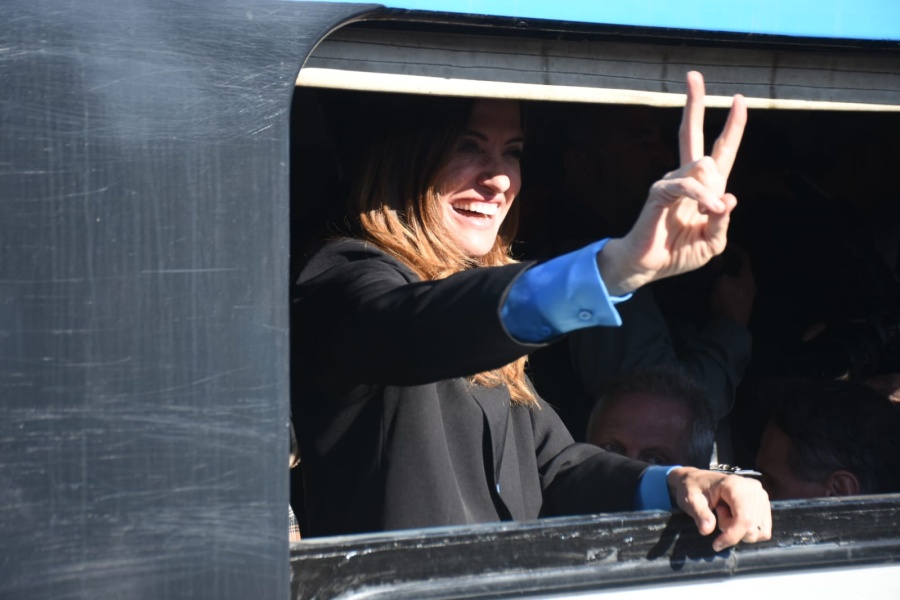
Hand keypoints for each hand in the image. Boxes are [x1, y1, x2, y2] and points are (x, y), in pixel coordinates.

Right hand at [599, 71, 746, 294]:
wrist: (649, 266)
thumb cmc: (679, 253)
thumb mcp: (712, 241)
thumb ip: (723, 221)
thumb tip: (728, 196)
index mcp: (704, 187)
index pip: (720, 151)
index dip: (732, 126)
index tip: (738, 99)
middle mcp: (687, 178)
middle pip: (691, 133)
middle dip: (693, 102)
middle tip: (693, 75)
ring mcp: (671, 182)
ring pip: (704, 165)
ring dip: (714, 193)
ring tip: (709, 216)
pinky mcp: (659, 191)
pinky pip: (688, 185)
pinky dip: (703, 198)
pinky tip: (708, 211)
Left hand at [667, 466, 771, 551]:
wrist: (697, 480)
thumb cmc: (693, 488)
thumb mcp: (691, 500)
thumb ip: (700, 514)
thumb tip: (706, 530)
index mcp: (735, 485)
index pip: (744, 519)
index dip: (732, 536)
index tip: (716, 545)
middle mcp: (753, 489)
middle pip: (752, 528)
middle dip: (732, 530)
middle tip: (718, 514)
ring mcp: (761, 496)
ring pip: (758, 531)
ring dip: (740, 531)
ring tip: (725, 513)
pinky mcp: (764, 504)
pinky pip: (762, 530)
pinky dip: (748, 530)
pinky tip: (734, 516)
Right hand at [709, 245, 755, 325]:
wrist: (729, 328)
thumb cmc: (726, 302)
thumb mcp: (720, 282)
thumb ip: (719, 269)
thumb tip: (717, 259)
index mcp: (748, 276)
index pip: (744, 256)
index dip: (734, 248)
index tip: (723, 244)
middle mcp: (750, 284)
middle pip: (741, 267)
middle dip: (729, 260)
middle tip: (717, 256)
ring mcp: (746, 295)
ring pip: (737, 277)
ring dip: (727, 271)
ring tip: (715, 269)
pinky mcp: (741, 304)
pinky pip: (734, 286)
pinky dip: (726, 281)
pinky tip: (717, 284)